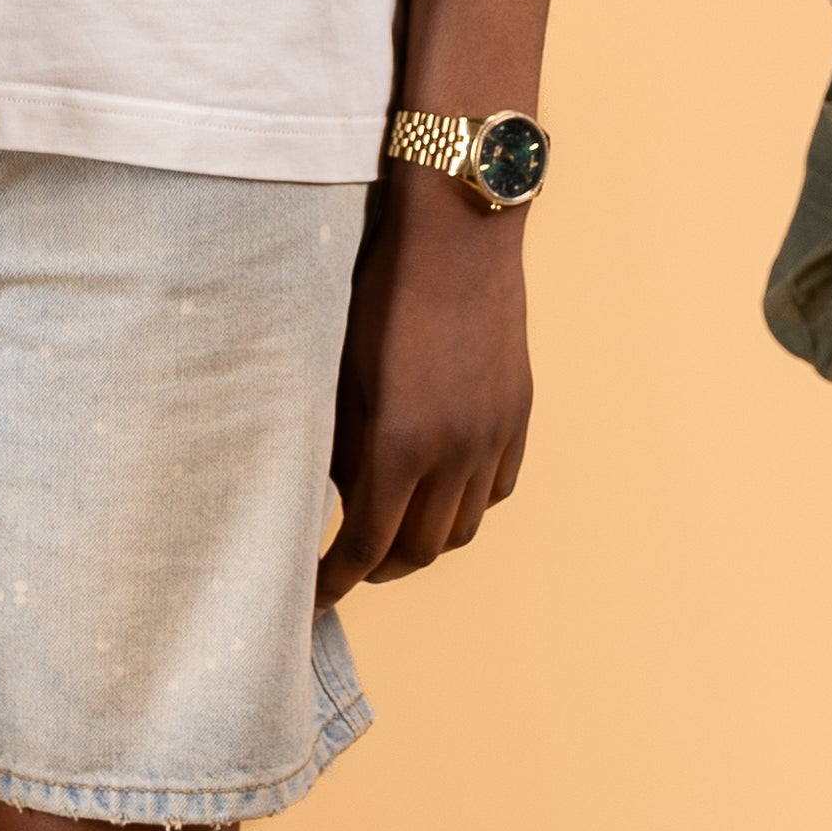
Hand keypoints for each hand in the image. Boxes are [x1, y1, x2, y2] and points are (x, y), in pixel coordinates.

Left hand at [320, 176, 531, 599]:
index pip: (366, 545)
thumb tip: (337, 492)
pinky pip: (497, 488)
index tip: (313, 599)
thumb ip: (341, 444)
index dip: (336, 581)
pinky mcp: (518, 413)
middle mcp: (456, 451)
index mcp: (401, 444)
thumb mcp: (342, 371)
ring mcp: (494, 435)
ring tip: (394, 536)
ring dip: (425, 544)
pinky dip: (467, 506)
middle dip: (379, 570)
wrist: (459, 231)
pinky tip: (442, 494)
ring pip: (463, 527)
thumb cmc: (383, 290)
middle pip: (420, 550)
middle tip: (348, 568)